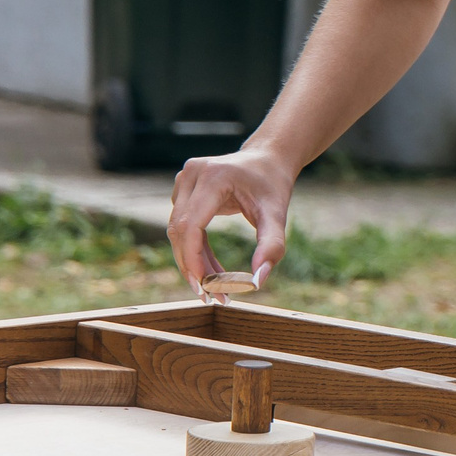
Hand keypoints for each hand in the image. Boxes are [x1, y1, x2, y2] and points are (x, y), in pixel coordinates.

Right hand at [168, 146, 297, 295]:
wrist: (268, 159)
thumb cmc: (273, 184)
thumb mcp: (277, 213)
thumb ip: (272, 246)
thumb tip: (257, 282)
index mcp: (213, 176)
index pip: (190, 225)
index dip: (193, 259)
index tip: (206, 287)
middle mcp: (192, 174)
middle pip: (179, 231)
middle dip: (192, 266)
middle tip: (211, 296)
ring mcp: (184, 180)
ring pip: (178, 231)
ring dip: (192, 261)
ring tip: (213, 288)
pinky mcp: (183, 189)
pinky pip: (182, 226)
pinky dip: (194, 250)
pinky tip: (209, 270)